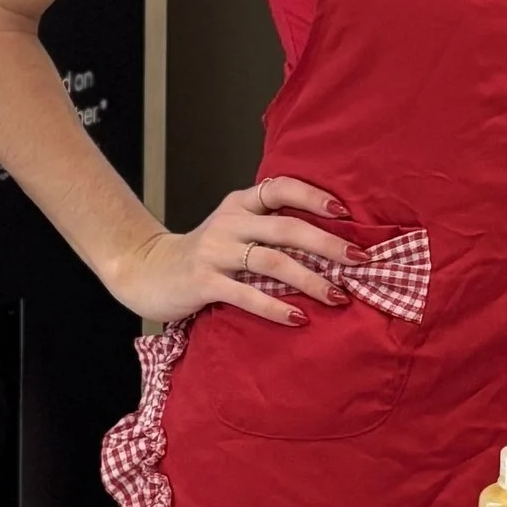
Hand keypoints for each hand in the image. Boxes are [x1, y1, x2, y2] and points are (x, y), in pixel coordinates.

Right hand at [111, 176, 350, 327]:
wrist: (146, 271)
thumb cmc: (204, 254)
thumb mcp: (234, 230)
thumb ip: (269, 228)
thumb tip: (330, 241)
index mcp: (240, 204)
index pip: (281, 188)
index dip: (314, 196)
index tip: (345, 212)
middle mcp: (229, 222)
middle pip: (287, 227)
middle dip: (328, 245)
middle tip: (360, 260)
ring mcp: (215, 251)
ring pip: (272, 261)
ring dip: (311, 280)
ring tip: (339, 296)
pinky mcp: (203, 282)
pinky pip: (246, 294)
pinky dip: (276, 307)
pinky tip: (299, 318)